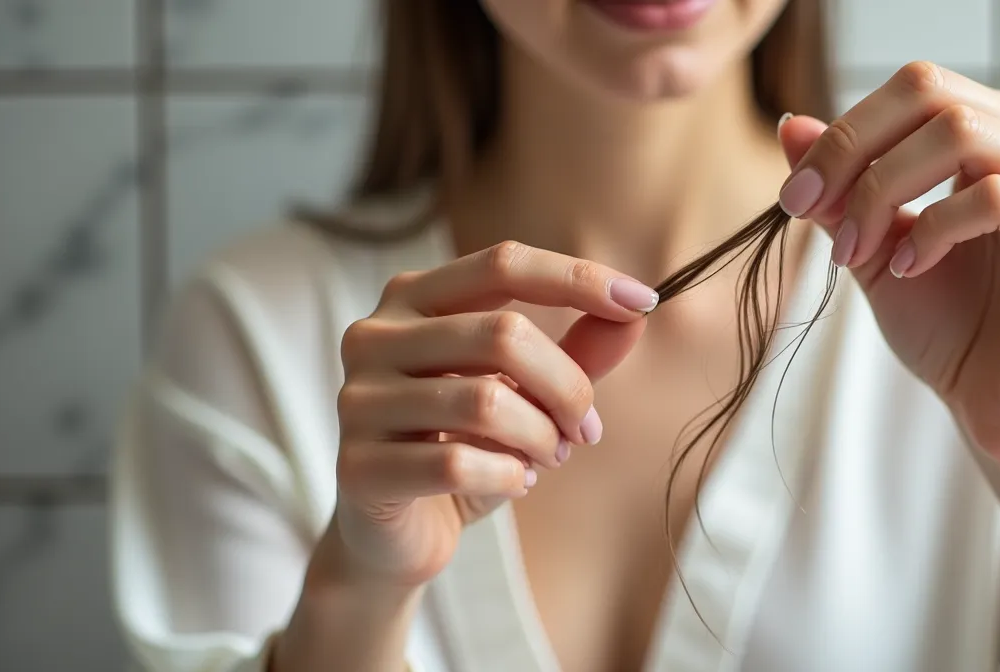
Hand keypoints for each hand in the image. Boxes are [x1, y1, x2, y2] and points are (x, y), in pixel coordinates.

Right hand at [332, 242, 654, 585]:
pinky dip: (506, 477)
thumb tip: (636, 315)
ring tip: (548, 457)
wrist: (397, 533)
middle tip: (584, 430)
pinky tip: (513, 483)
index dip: (578, 278)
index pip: (503, 265)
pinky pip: (457, 464)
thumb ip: (576, 352)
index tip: (643, 300)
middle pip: (503, 334)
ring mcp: (357, 400)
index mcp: (413, 298)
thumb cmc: (465, 446)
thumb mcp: (527, 394)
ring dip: (541, 438)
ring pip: (485, 402)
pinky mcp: (357, 466)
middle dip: (567, 387)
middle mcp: (373, 335)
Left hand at [777, 62, 999, 470]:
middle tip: (815, 217)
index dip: (844, 132)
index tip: (795, 195)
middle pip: (936, 98)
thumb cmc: (948, 326)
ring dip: (888, 192)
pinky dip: (937, 228)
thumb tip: (792, 126)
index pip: (917, 87)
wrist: (997, 408)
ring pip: (967, 136)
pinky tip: (909, 268)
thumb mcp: (873, 248)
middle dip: (856, 155)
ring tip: (859, 251)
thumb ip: (840, 189)